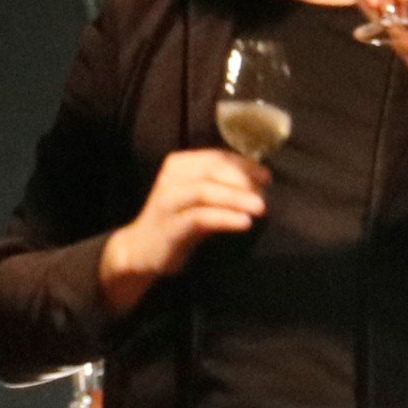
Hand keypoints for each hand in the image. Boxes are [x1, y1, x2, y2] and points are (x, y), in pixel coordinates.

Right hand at [99, 146, 265, 311]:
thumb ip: (222, 188)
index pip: (216, 157)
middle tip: (265, 192)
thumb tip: (260, 185)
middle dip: (243, 179)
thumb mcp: (199, 199)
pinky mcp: (169, 226)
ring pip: (205, 191)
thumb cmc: (177, 221)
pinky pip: (200, 217)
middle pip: (212, 170)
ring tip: (260, 207)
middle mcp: (171, 177)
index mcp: (180, 164)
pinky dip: (225, 218)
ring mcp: (168, 201)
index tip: (266, 176)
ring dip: (236, 198)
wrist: (141, 250)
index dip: (244, 164)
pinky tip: (243, 223)